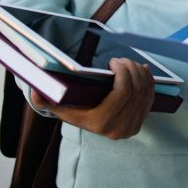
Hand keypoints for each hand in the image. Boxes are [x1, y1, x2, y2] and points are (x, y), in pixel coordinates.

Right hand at [32, 58, 154, 139]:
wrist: (88, 125)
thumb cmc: (73, 110)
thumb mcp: (58, 105)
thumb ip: (45, 99)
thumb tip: (36, 90)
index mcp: (101, 123)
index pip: (122, 93)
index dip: (123, 72)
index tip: (113, 61)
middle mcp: (119, 128)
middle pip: (136, 90)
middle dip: (132, 68)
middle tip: (121, 59)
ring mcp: (132, 127)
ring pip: (145, 92)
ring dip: (140, 73)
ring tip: (129, 63)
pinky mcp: (140, 123)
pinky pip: (150, 97)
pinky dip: (149, 80)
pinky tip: (142, 70)